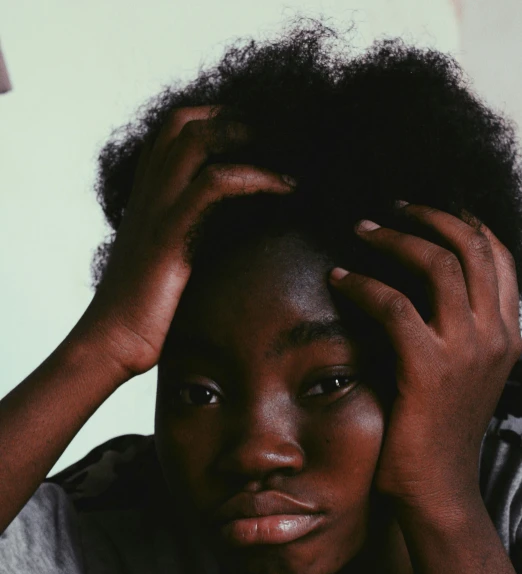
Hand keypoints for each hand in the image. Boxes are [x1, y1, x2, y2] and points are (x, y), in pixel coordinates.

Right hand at [79, 106, 295, 377]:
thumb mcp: (171, 259)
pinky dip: (257, 179)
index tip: (262, 134)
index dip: (218, 119)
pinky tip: (286, 190)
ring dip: (248, 136)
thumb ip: (193, 233)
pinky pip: (215, 185)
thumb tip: (236, 231)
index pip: (174, 130)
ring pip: (196, 138)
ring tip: (289, 153)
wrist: (114, 340)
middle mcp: (147, 191)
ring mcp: (156, 208)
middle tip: (279, 137)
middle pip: (184, 120)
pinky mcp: (170, 234)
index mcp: (146, 195)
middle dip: (234, 117)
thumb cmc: (144, 309)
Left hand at [330, 204, 521, 518]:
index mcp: (508, 333)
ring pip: (437, 264)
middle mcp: (495, 335)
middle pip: (471, 246)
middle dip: (427, 216)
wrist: (438, 489)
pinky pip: (393, 305)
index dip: (462, 221)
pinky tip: (338, 279)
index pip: (498, 256)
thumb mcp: (463, 373)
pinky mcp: (428, 368)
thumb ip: (456, 330)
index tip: (425, 210)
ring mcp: (466, 350)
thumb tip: (422, 290)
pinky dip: (362, 284)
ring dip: (394, 239)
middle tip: (389, 211)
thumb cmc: (439, 431)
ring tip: (360, 232)